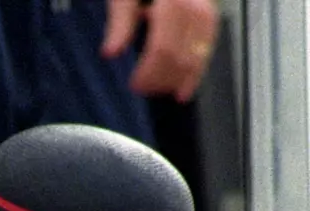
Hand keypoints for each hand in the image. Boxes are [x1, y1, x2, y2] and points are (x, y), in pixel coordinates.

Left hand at [103, 0, 219, 101]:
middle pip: (182, 49)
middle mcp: (192, 1)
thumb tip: (111, 53)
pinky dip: (198, 67)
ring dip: (182, 77)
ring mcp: (204, 5)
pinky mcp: (208, 10)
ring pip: (200, 49)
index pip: (162, 43)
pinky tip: (186, 85)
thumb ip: (120, 21)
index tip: (135, 84)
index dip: (150, 69)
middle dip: (163, 76)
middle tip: (145, 90)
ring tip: (166, 92)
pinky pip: (208, 42)